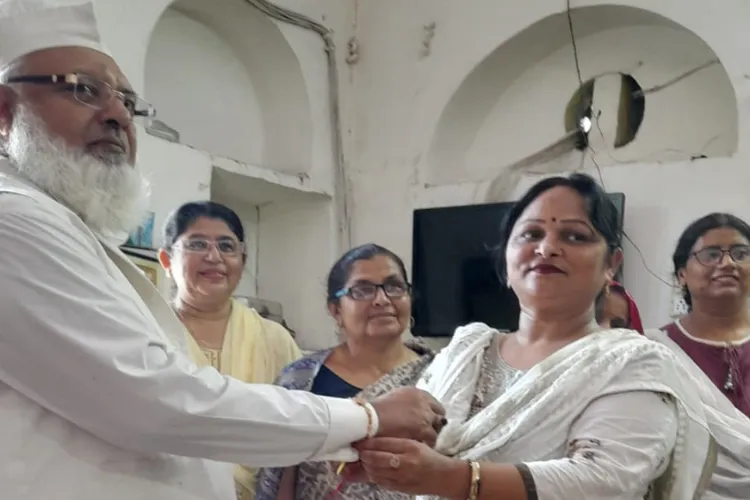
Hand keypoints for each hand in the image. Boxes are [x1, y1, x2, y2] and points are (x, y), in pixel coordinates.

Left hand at [352, 438, 469, 497]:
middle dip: (364, 454)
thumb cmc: (430, 458)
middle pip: (377, 458)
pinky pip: (381, 482)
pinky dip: (374, 475)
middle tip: (358, 450)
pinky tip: (372, 470)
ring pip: (376, 471)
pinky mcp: (401, 487)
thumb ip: (397, 443)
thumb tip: (374, 440)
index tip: (360, 440)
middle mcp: (406, 461)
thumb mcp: (416, 444)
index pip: (384, 443)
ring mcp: (403, 476)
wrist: (445, 477)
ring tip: (364, 460)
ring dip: (367, 466)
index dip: (368, 442)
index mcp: (410, 447)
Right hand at [369, 387, 445, 446]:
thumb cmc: (377, 410)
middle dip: (434, 424)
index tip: (429, 421)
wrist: (371, 419)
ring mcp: (425, 415)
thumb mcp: (395, 398)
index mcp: (417, 393)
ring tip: (421, 442)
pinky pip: (432, 439)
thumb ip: (408, 403)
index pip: (435, 404)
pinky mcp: (424, 429)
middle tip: (426, 432)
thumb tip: (411, 410)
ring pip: (436, 429)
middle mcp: (424, 402)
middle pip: (439, 415)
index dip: (432, 414)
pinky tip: (419, 447)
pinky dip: (427, 443)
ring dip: (430, 435)